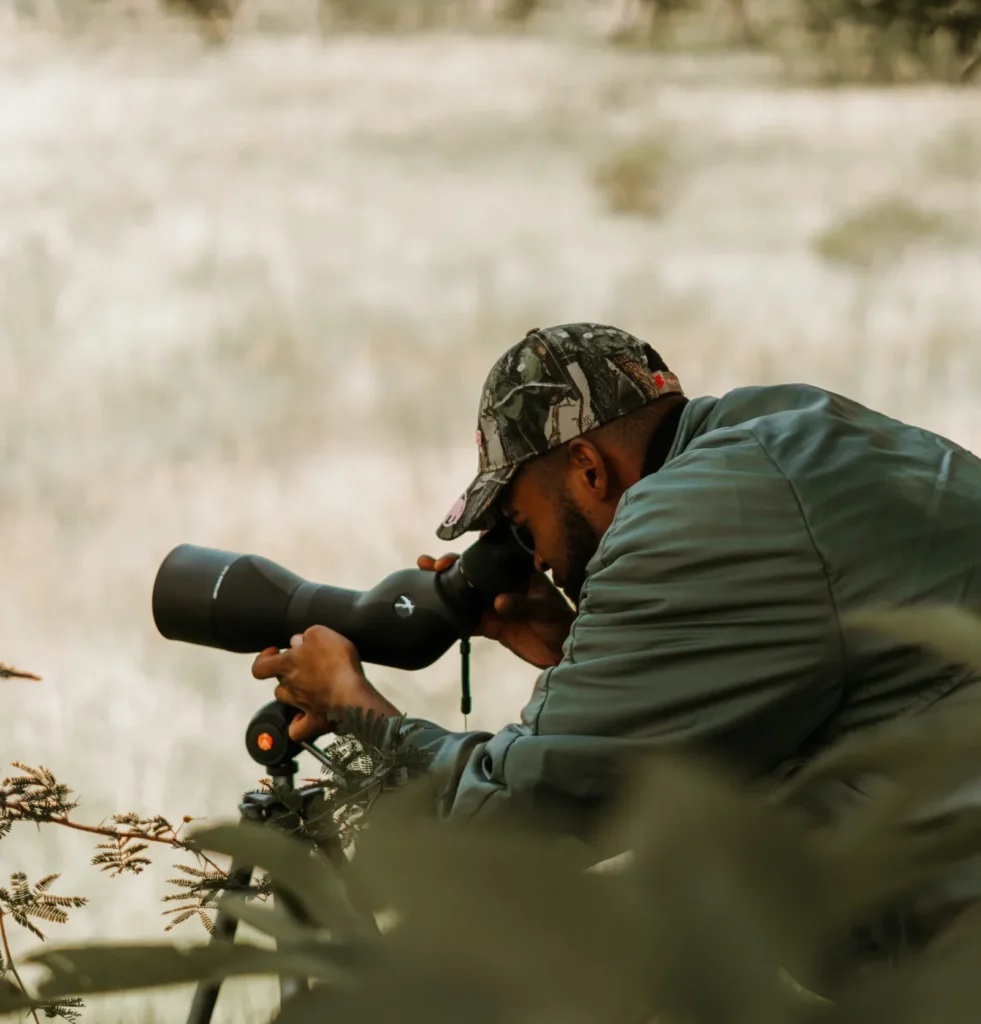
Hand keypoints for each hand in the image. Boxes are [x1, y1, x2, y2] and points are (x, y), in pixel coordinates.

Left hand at [251, 625, 399, 741]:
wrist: (352, 695)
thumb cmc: (337, 664)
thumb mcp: (321, 635)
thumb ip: (306, 636)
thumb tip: (297, 641)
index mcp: (288, 665)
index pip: (261, 666)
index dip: (264, 659)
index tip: (275, 652)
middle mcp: (290, 687)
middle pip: (279, 683)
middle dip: (290, 674)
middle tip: (309, 666)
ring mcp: (301, 706)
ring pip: (289, 701)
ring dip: (296, 695)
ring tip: (312, 688)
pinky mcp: (315, 722)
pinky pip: (299, 729)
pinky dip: (300, 723)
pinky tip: (308, 716)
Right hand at [417, 553, 574, 668]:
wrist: (563, 653)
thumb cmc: (562, 623)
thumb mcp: (545, 610)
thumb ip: (522, 604)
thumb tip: (498, 602)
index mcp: (518, 573)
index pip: (492, 556)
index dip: (472, 550)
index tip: (458, 549)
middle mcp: (503, 585)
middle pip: (472, 572)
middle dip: (450, 566)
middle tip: (431, 564)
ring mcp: (494, 605)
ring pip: (465, 594)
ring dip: (445, 588)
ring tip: (423, 580)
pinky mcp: (491, 626)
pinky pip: (468, 619)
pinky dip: (453, 617)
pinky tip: (437, 612)